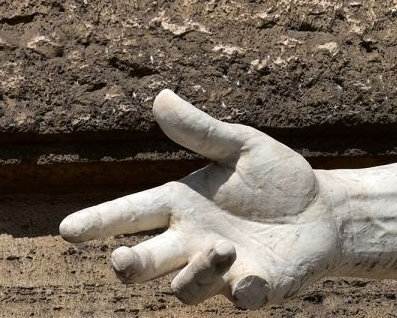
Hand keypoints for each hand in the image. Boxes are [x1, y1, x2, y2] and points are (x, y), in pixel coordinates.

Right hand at [60, 90, 341, 308]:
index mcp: (181, 205)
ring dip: (196, 272)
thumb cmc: (278, 180)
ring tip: (223, 248)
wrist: (327, 210)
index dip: (100, 221)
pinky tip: (249, 280)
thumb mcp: (244, 147)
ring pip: (185, 286)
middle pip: (145, 261)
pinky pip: (242, 297)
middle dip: (130, 264)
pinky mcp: (258, 286)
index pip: (130, 213)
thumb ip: (203, 131)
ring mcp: (223, 269)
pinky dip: (243, 291)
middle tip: (122, 260)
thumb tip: (161, 98)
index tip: (69, 229)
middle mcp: (192, 242)